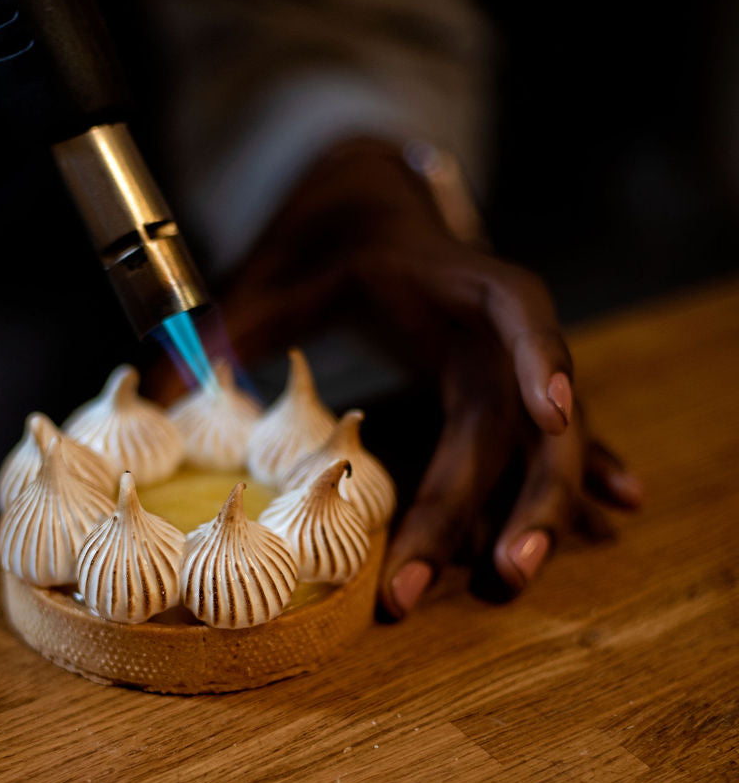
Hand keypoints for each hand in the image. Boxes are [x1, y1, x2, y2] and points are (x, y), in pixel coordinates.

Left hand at [215, 138, 642, 614]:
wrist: (370, 206)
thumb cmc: (328, 236)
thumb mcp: (275, 268)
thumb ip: (228, 321)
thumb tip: (161, 379)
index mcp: (450, 281)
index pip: (514, 310)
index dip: (539, 358)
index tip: (553, 412)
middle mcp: (496, 329)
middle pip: (528, 416)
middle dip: (520, 494)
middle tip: (503, 570)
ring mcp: (508, 365)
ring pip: (542, 444)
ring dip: (542, 508)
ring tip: (517, 576)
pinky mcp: (504, 393)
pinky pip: (541, 443)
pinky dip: (578, 475)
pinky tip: (619, 511)